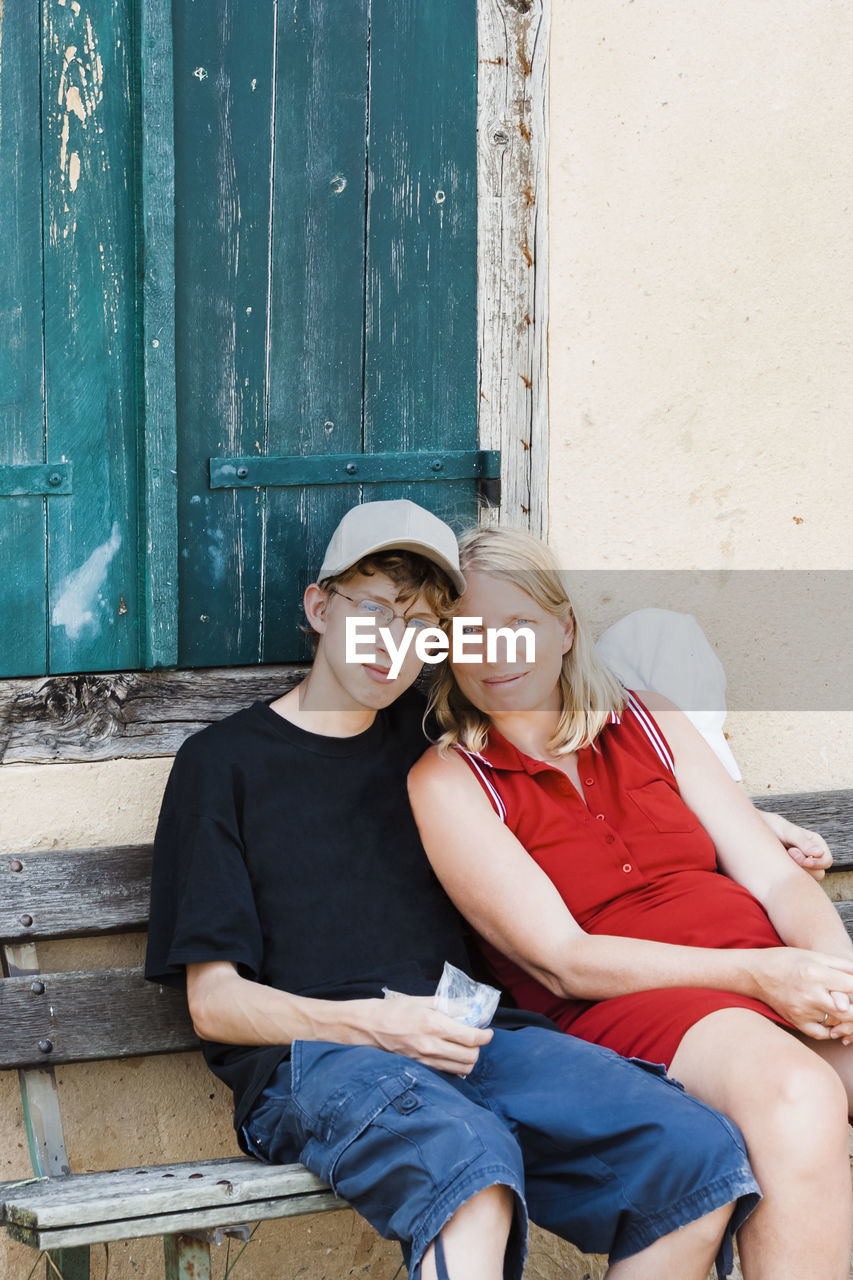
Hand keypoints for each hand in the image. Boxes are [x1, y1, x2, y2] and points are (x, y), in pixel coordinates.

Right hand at [362, 995, 491, 1074]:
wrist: (369, 1027)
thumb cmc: (394, 1010)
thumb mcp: (422, 1001)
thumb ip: (449, 1005)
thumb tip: (471, 1009)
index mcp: (434, 1024)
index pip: (471, 1037)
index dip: (485, 1036)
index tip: (487, 1032)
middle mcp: (432, 1046)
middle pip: (470, 1057)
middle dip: (479, 1048)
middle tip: (476, 1038)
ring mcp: (426, 1060)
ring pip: (462, 1069)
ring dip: (469, 1059)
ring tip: (465, 1047)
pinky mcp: (421, 1068)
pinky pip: (447, 1072)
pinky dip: (456, 1066)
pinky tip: (452, 1054)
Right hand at [751, 948, 852, 1038]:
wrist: (756, 973)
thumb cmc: (787, 960)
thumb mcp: (814, 955)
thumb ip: (841, 966)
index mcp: (816, 974)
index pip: (852, 987)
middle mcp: (810, 994)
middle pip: (849, 1011)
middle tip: (851, 1004)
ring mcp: (803, 1010)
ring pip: (838, 1022)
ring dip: (846, 1018)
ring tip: (844, 1010)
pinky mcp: (797, 1022)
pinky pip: (823, 1034)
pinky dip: (832, 1030)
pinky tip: (834, 1021)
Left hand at [759, 811, 831, 880]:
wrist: (752, 832)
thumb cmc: (772, 827)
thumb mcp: (787, 831)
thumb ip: (802, 841)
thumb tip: (819, 853)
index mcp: (816, 843)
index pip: (826, 861)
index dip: (817, 863)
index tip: (802, 859)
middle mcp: (811, 856)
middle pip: (818, 874)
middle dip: (803, 867)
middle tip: (788, 854)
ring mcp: (801, 866)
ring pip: (806, 880)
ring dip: (794, 871)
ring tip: (782, 857)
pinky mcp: (790, 873)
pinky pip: (793, 882)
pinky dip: (786, 876)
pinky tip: (777, 865)